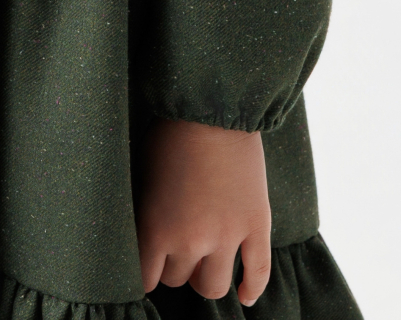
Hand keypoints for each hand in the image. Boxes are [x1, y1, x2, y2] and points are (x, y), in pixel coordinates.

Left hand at [136, 118, 271, 304]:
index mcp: (157, 228)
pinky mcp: (257, 225)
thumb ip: (145, 214)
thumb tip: (143, 241)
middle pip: (179, 280)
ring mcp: (228, 236)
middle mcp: (191, 240)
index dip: (148, 272)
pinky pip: (258, 273)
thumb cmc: (170, 133)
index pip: (148, 279)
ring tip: (204, 264)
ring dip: (207, 278)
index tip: (149, 265)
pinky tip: (245, 295)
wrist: (213, 106)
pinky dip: (252, 289)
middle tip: (177, 248)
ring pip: (214, 287)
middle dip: (176, 266)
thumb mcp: (143, 174)